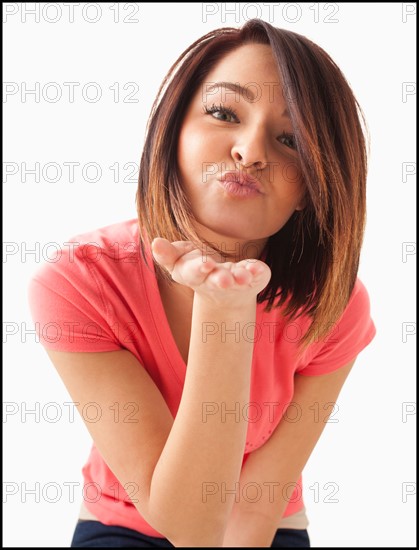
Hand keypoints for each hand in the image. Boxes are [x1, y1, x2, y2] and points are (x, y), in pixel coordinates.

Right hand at [151, 238, 270, 307]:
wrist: (227, 291)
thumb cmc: (198, 267)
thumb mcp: (180, 258)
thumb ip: (167, 253)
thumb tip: (155, 242)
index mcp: (193, 274)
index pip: (191, 272)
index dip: (197, 269)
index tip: (206, 264)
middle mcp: (214, 281)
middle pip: (213, 281)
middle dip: (218, 279)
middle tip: (224, 279)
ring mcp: (235, 282)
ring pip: (236, 281)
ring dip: (239, 278)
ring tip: (243, 276)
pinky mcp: (253, 279)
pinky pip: (257, 276)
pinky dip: (257, 272)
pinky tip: (257, 268)